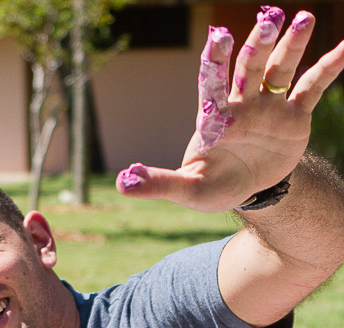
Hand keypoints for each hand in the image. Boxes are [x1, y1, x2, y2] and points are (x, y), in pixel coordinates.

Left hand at [116, 8, 343, 212]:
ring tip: (302, 18)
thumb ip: (158, 183)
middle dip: (257, 44)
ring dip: (291, 46)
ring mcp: (268, 108)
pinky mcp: (293, 117)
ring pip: (280, 70)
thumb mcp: (185, 189)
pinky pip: (313, 87)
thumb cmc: (209, 187)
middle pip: (248, 68)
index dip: (214, 62)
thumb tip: (122, 183)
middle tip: (268, 18)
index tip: (217, 37)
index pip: (211, 84)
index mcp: (214, 119)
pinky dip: (328, 67)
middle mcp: (241, 105)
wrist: (245, 192)